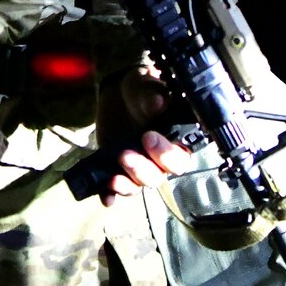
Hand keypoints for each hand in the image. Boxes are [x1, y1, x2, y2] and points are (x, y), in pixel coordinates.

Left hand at [97, 65, 195, 205]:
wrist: (118, 95)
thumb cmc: (141, 90)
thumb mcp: (145, 87)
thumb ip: (152, 96)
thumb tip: (158, 103)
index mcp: (176, 141)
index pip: (180, 159)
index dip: (166, 155)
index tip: (148, 137)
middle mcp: (161, 160)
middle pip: (158, 177)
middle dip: (143, 170)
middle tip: (125, 154)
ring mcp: (139, 167)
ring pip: (139, 185)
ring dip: (127, 185)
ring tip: (113, 178)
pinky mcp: (119, 171)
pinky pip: (117, 190)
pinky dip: (110, 195)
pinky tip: (106, 198)